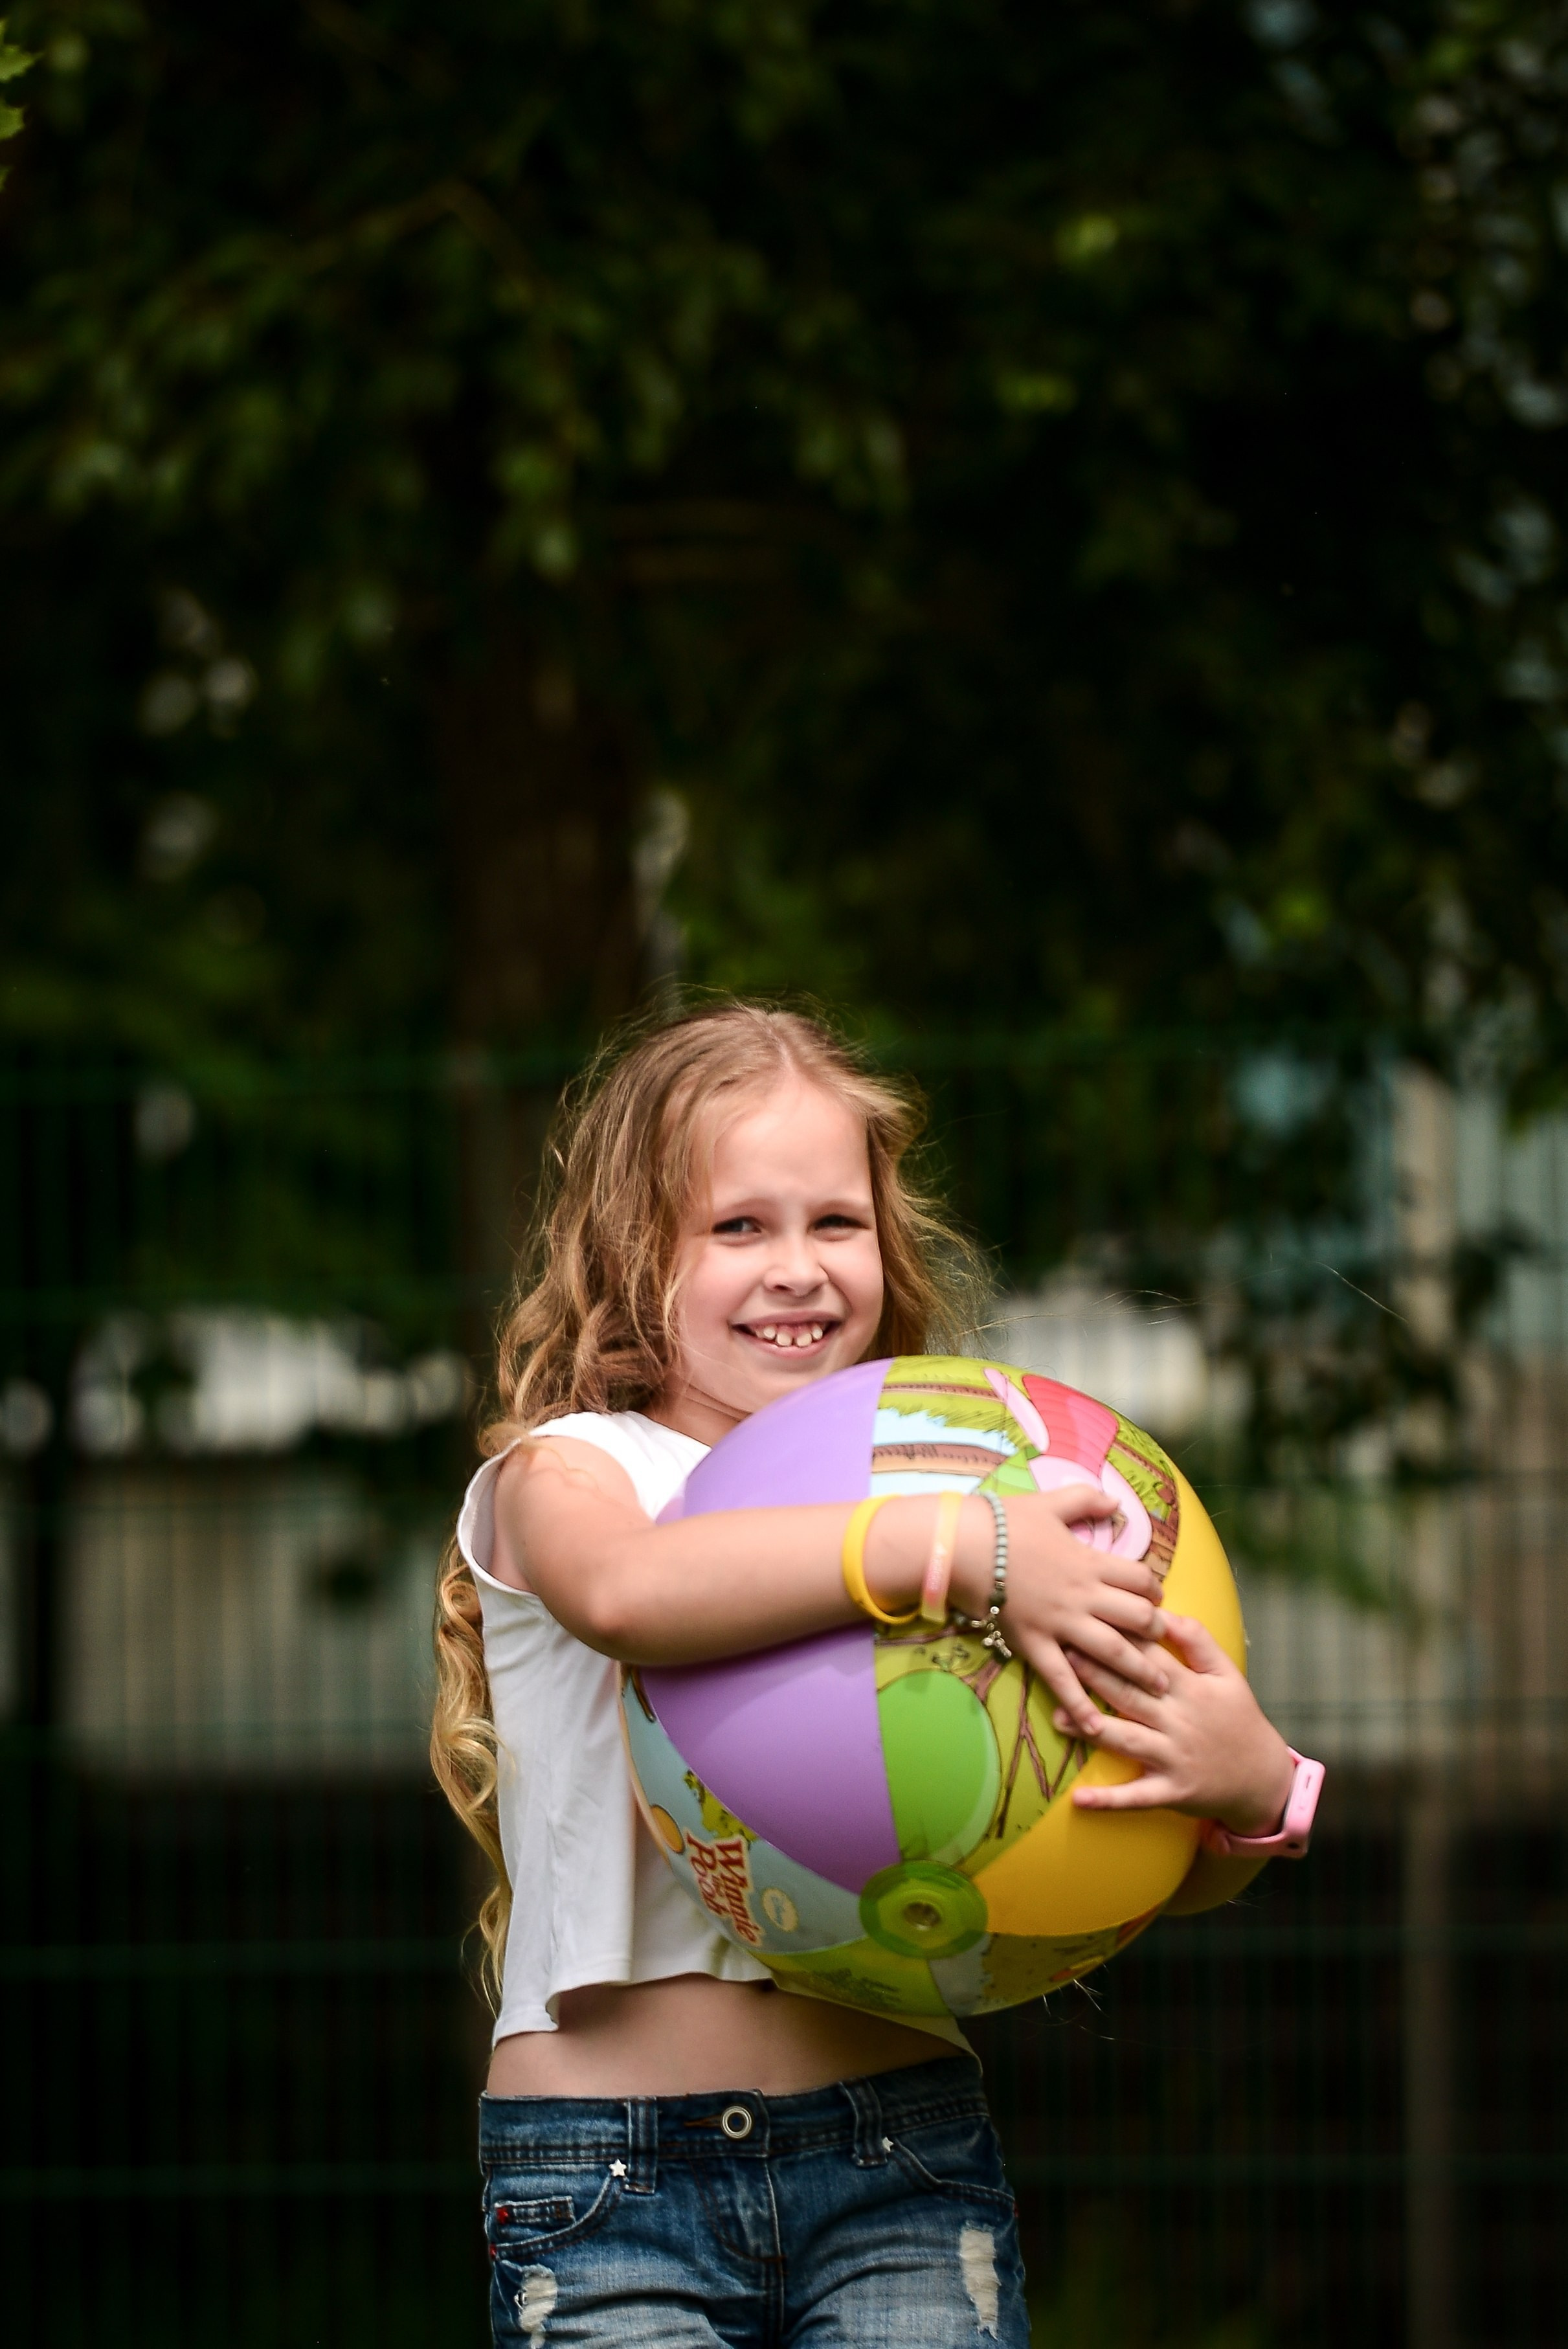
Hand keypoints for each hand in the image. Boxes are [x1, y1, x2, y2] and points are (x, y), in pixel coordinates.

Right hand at [996, 1486, 1169, 1738]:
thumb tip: (1116, 1500)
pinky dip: (1080, 1704)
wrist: (964, 1547)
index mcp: (1089, 1561)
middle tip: (1163, 1642)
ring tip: (1159, 1687)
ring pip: (1112, 1651)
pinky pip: (1062, 1679)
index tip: (1156, 1598)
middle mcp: (1083, 1595)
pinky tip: (1096, 1728)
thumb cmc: (1005, 1522)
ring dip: (1138, 1670)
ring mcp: (1060, 1623)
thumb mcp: (1051, 1502)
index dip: (1154, 1589)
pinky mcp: (1035, 1644)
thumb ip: (1086, 1499)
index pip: (1139, 1578)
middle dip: (1156, 1630)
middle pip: (1136, 1617)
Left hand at [1052, 1611, 1295, 1833]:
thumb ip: (1198, 1641)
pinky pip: (1136, 1797)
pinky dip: (1109, 1800)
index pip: (1151, 1657)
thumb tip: (1164, 1613)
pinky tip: (1079, 1799)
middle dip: (1096, 1674)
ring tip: (1057, 1717)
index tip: (1091, 1620)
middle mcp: (1179, 1721)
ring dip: (1090, 1729)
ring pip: (1126, 1740)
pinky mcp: (1171, 1791)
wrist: (1263, 1779)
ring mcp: (1173, 1758)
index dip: (1121, 1638)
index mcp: (1191, 1689)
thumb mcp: (1228, 1674)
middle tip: (1062, 1654)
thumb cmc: (1239, 1720)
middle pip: (1130, 1694)